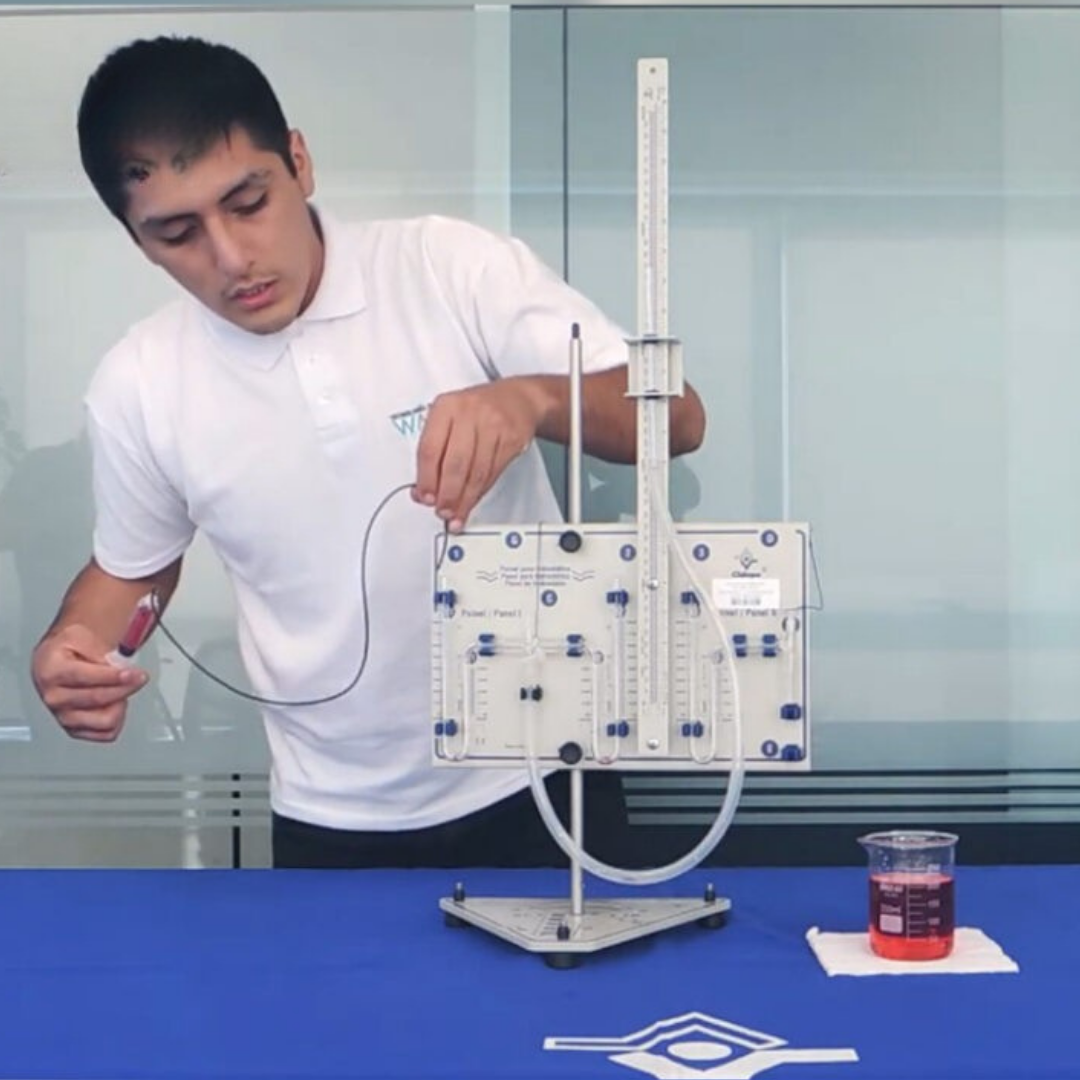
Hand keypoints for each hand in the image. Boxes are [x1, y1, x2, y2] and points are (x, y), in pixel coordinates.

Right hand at [31, 625, 148, 742]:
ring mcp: (64, 716)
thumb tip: (122, 662)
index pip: (86, 677)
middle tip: (137, 676)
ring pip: (106, 720)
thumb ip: (102, 649)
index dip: (114, 676)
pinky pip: (107, 733)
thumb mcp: (83, 636)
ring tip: (120, 689)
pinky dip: (117, 718)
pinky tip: (114, 702)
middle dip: (125, 686)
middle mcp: (54, 697)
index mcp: (51, 671)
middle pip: (99, 699)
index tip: (134, 673)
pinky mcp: (75, 729)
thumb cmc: (70, 648)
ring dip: (119, 703)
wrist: (56, 661)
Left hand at [413, 379, 547, 530]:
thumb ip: (435, 451)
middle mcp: (468, 413)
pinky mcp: (511, 439)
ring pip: (476, 472)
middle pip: (455, 464)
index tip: (425, 498)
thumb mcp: (450, 419)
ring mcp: (493, 425)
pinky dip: (481, 491)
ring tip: (457, 514)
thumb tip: (424, 490)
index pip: (430, 449)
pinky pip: (493, 472)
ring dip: (465, 499)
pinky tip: (473, 499)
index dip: (427, 479)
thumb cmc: (477, 410)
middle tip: (442, 511)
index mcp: (445, 407)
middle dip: (447, 494)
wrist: (518, 398)